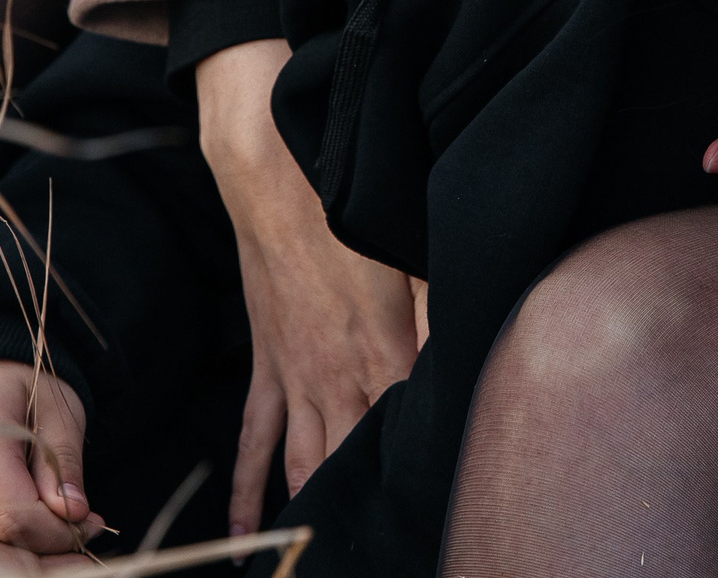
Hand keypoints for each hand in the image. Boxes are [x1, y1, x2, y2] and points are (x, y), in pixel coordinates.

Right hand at [0, 360, 103, 569]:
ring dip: (19, 569)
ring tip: (65, 560)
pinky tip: (38, 552)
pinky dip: (2, 561)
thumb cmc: (25, 390)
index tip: (91, 522)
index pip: (11, 513)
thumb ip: (62, 464)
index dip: (56, 532)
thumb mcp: (58, 412)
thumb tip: (72, 515)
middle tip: (81, 559)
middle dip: (37, 566)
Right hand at [197, 40, 419, 537]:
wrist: (270, 177)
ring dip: (313, 508)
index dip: (421, 469)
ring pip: (306, 461)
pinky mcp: (267, 365)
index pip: (406, 429)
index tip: (435, 506)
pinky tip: (247, 532)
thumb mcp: (410, 256)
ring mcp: (296, 376)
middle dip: (369, 507)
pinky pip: (256, 437)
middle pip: (356, 460)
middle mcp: (337, 376)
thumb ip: (440, 311)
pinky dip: (248, 488)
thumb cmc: (344, 209)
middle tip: (384, 546)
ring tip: (318, 552)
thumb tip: (470, 346)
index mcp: (383, 351)